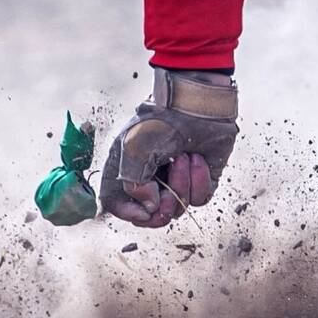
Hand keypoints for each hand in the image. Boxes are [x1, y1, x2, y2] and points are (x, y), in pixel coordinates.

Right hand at [99, 69, 238, 227]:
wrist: (196, 103)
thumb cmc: (160, 121)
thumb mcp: (134, 149)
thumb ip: (132, 184)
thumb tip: (150, 207)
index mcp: (125, 169)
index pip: (118, 205)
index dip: (129, 213)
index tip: (144, 211)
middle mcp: (149, 178)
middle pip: (150, 215)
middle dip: (161, 210)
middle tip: (167, 196)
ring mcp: (175, 179)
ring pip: (177, 207)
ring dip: (181, 185)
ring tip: (183, 157)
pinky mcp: (200, 178)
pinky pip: (200, 198)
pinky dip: (199, 181)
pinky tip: (197, 158)